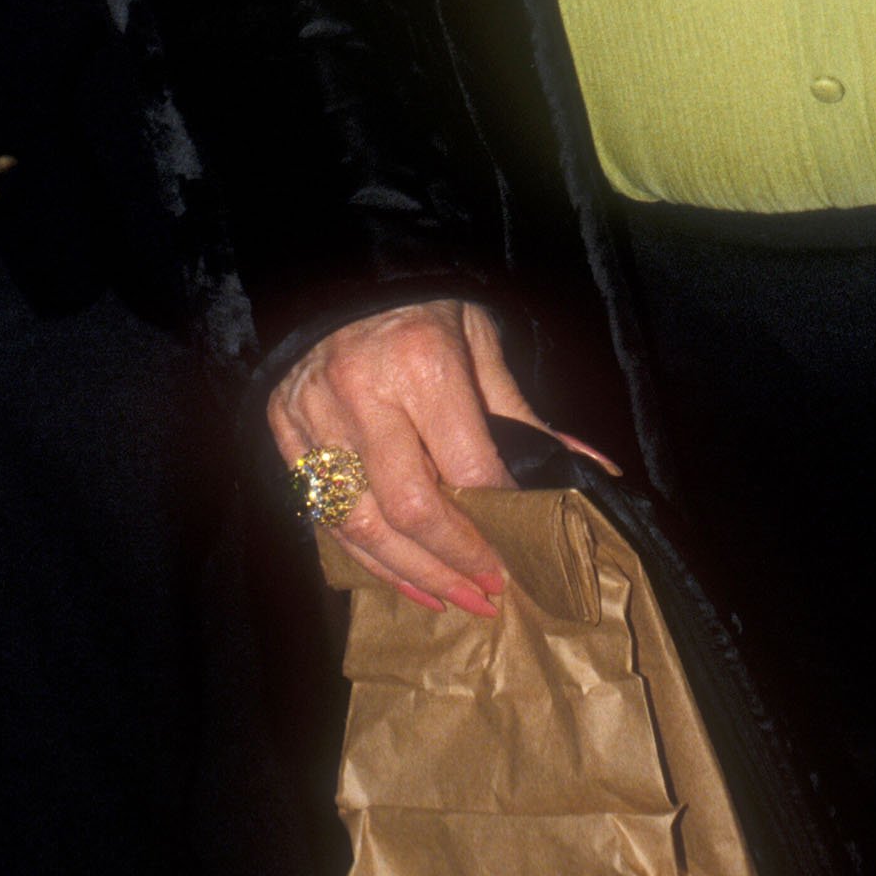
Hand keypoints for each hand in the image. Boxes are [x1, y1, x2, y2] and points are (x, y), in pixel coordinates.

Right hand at [268, 297, 616, 615]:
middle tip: (491, 591)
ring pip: (360, 524)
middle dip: (455, 560)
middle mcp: (363, 391)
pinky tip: (407, 581)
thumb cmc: (426, 312)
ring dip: (412, 575)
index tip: (524, 550)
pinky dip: (366, 558)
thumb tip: (590, 473)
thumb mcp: (481, 344)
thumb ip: (523, 417)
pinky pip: (323, 516)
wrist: (345, 274)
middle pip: (410, 507)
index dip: (497, 517)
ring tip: (455, 601)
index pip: (467, 464)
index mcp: (423, 361)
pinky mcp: (285, 431)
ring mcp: (315, 414)